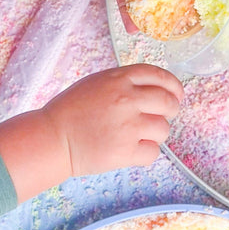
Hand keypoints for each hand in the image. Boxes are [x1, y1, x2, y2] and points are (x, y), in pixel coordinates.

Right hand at [0, 64, 183, 201]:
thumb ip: (125, 83)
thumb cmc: (71, 111)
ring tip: (136, 136)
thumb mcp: (97, 84)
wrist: (52, 139)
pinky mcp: (125, 151)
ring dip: (155, 134)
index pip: (159, 76)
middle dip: (170, 111)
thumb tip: (157, 90)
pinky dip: (145, 153)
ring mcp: (128, 126)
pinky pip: (153, 152)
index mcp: (119, 79)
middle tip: (160, 117)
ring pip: (163, 129)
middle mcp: (126, 99)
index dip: (173, 86)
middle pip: (168, 103)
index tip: (175, 95)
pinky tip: (129, 150)